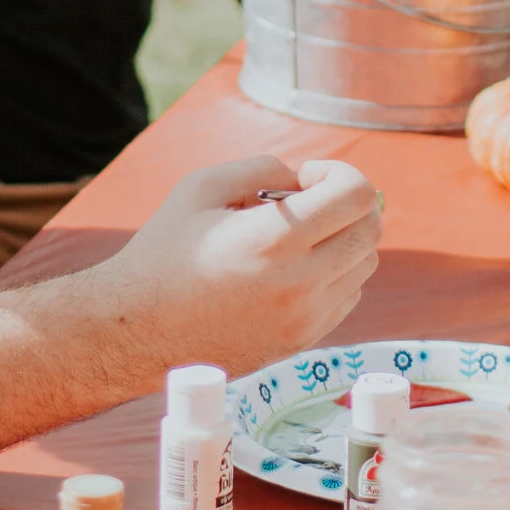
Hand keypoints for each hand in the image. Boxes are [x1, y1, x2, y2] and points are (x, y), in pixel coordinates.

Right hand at [98, 156, 382, 373]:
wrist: (138, 330)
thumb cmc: (164, 252)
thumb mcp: (201, 187)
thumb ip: (262, 168)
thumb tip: (306, 180)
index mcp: (274, 239)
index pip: (357, 195)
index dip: (338, 173)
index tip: (305, 179)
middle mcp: (300, 283)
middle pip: (371, 229)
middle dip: (348, 203)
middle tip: (307, 200)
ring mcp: (305, 319)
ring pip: (365, 264)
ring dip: (343, 239)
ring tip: (295, 237)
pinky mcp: (302, 341)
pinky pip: (348, 296)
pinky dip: (334, 273)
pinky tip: (292, 268)